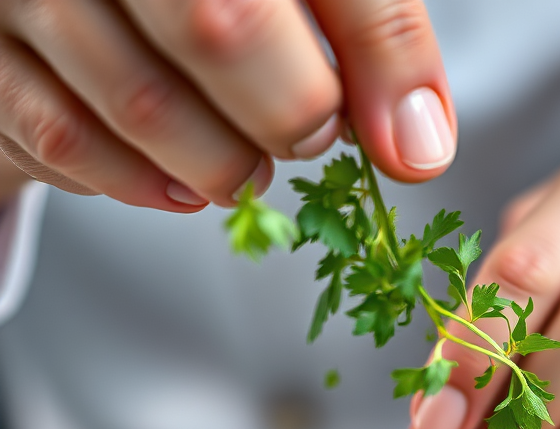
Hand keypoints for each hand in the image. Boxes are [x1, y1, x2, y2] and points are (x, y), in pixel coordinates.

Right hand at [0, 0, 455, 210]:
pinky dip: (134, 182)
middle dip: (279, 118)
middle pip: (213, 32)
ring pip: (133, 104)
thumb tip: (417, 150)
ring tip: (241, 168)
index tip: (342, 124)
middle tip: (298, 137)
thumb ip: (375, 37)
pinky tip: (176, 180)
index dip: (315, 79)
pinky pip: (59, 142)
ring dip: (213, 166)